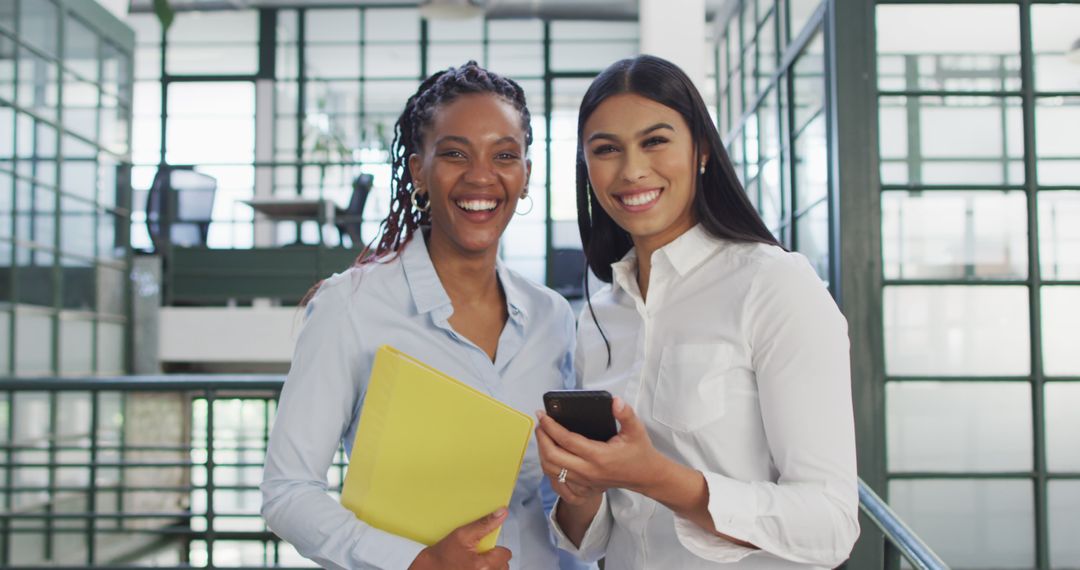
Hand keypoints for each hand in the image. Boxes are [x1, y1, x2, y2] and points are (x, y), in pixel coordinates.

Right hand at [408, 509, 512, 569]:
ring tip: (475, 563)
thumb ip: (484, 524)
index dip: (496, 548)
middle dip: (494, 559)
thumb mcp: (462, 534)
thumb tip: (501, 513)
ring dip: (491, 567)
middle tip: (479, 555)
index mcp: (483, 565)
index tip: (487, 547)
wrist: (428, 569)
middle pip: (503, 565)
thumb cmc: (442, 555)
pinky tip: (472, 568)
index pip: (505, 554)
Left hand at [535, 397, 664, 494]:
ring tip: (542, 436)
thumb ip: (626, 414)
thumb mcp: (636, 430)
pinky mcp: (583, 486)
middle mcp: (588, 470)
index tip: (543, 414)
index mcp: (599, 456)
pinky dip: (548, 467)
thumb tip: (615, 401)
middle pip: (553, 457)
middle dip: (542, 439)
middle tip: (540, 424)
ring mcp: (584, 481)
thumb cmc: (639, 452)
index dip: (551, 426)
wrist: (646, 476)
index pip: (567, 440)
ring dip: (542, 453)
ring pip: (552, 470)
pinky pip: (557, 480)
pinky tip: (548, 455)